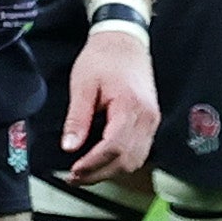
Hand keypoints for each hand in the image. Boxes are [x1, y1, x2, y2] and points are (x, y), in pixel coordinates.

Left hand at [62, 29, 159, 184]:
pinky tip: (101, 163)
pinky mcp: (150, 121)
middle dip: (99, 173)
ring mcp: (152, 120)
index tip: (73, 171)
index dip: (93, 164)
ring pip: (136, 159)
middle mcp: (147, 117)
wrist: (124, 42)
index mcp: (131, 106)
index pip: (114, 147)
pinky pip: (139, 151)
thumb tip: (69, 147)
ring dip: (110, 171)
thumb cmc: (103, 59)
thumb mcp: (83, 85)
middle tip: (74, 178)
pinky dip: (120, 162)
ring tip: (84, 174)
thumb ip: (77, 118)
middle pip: (127, 159)